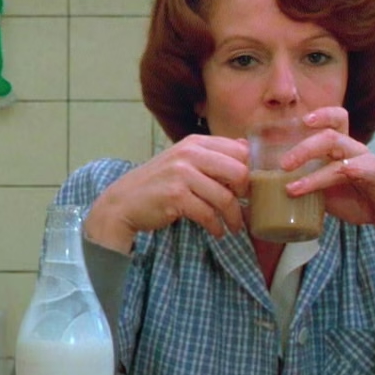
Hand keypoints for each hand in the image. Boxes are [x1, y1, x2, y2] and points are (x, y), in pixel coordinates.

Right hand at [85, 135, 249, 252]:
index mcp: (196, 142)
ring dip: (233, 217)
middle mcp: (190, 153)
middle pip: (239, 171)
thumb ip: (213, 154)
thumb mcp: (185, 160)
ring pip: (225, 197)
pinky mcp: (176, 196)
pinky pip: (208, 214)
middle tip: (243, 207)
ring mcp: (182, 174)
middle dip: (246, 193)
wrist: (124, 201)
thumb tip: (247, 148)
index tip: (246, 189)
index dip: (249, 172)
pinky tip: (217, 232)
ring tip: (233, 227)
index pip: (239, 151)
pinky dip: (216, 227)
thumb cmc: (159, 183)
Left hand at [282, 107, 374, 256]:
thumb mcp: (327, 192)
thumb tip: (275, 187)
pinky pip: (357, 168)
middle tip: (283, 164)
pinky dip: (337, 173)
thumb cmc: (359, 199)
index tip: (299, 121)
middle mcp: (355, 149)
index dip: (320, 115)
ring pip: (338, 148)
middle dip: (304, 147)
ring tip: (290, 182)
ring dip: (311, 165)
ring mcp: (367, 160)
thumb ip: (307, 184)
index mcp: (343, 148)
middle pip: (330, 134)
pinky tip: (322, 181)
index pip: (335, 120)